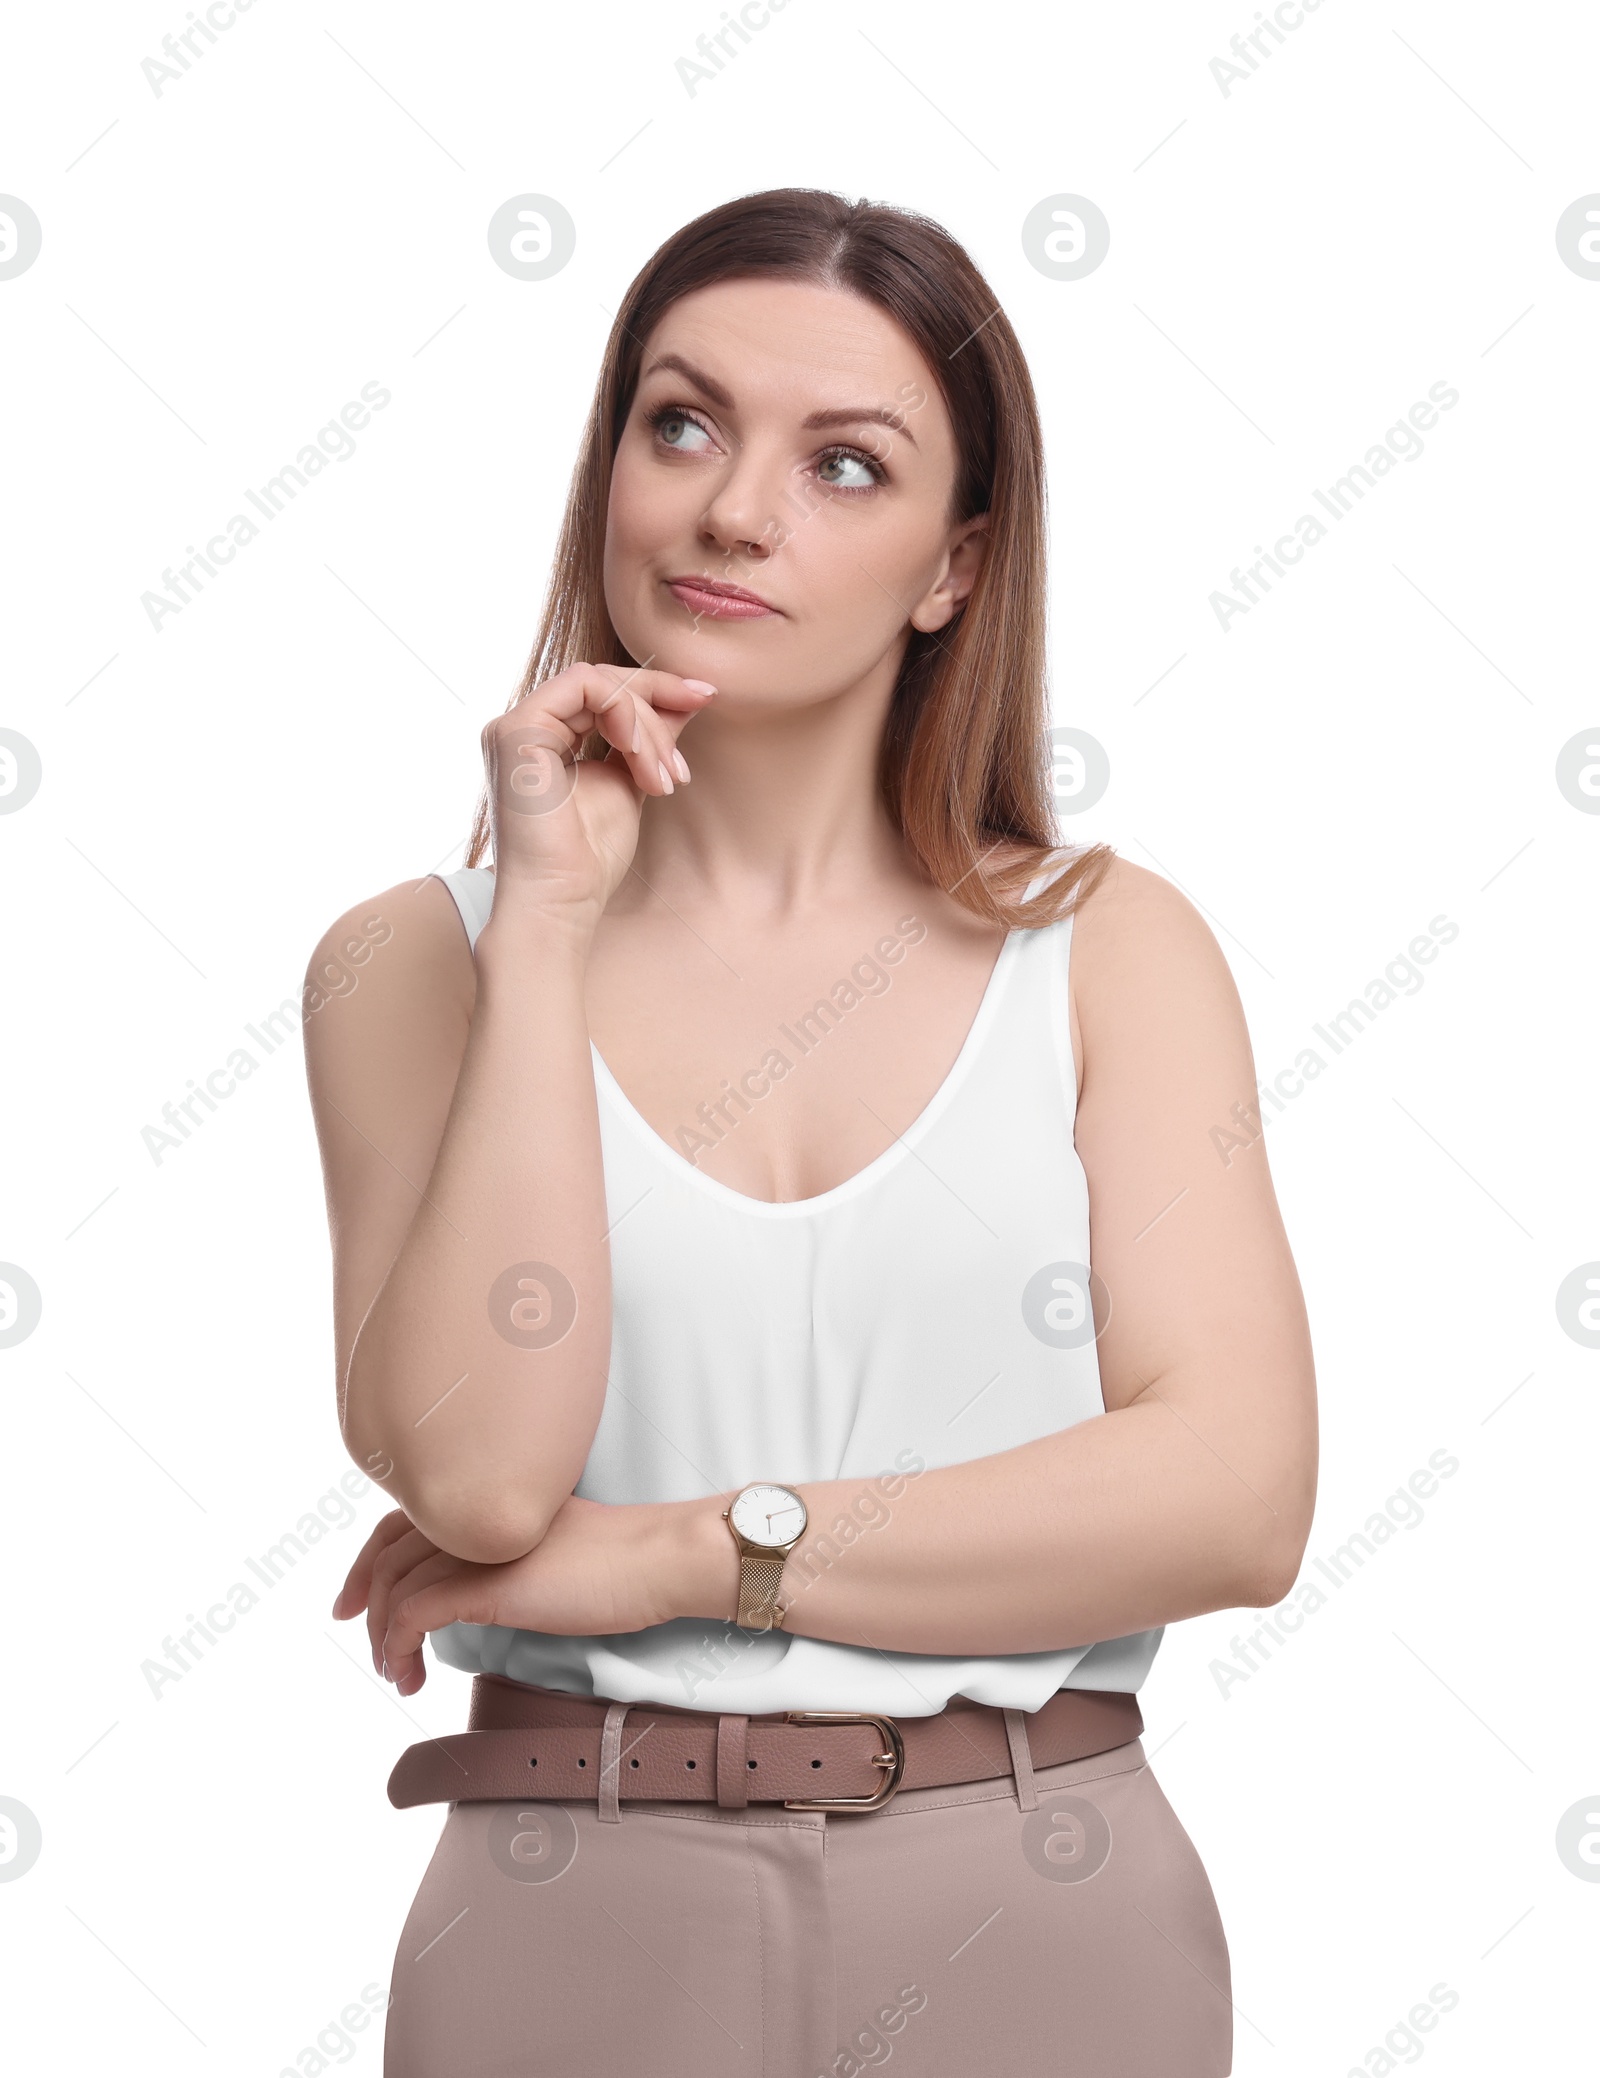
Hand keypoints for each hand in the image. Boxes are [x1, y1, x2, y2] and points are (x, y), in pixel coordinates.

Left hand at [331, 1496, 685, 1695]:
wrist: (655, 1560)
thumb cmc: (618, 1562)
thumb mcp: (546, 1548)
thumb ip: (504, 1554)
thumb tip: (476, 1591)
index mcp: (486, 1500)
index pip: (402, 1521)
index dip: (368, 1559)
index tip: (354, 1599)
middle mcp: (471, 1514)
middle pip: (386, 1552)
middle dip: (361, 1596)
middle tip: (359, 1637)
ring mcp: (475, 1547)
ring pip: (393, 1588)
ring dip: (383, 1639)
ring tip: (398, 1675)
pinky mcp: (484, 1584)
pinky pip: (413, 1616)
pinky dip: (400, 1649)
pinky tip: (412, 1675)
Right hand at [482, 663, 715, 929]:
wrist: (562, 901)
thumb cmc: (590, 858)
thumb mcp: (633, 781)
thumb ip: (652, 738)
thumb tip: (691, 698)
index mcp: (546, 738)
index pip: (603, 691)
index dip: (655, 690)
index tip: (703, 698)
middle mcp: (525, 727)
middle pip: (602, 680)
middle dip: (658, 702)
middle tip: (686, 751)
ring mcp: (515, 726)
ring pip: (598, 682)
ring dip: (647, 724)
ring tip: (665, 777)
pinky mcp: (516, 731)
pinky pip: (584, 687)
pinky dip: (626, 715)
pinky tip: (642, 759)